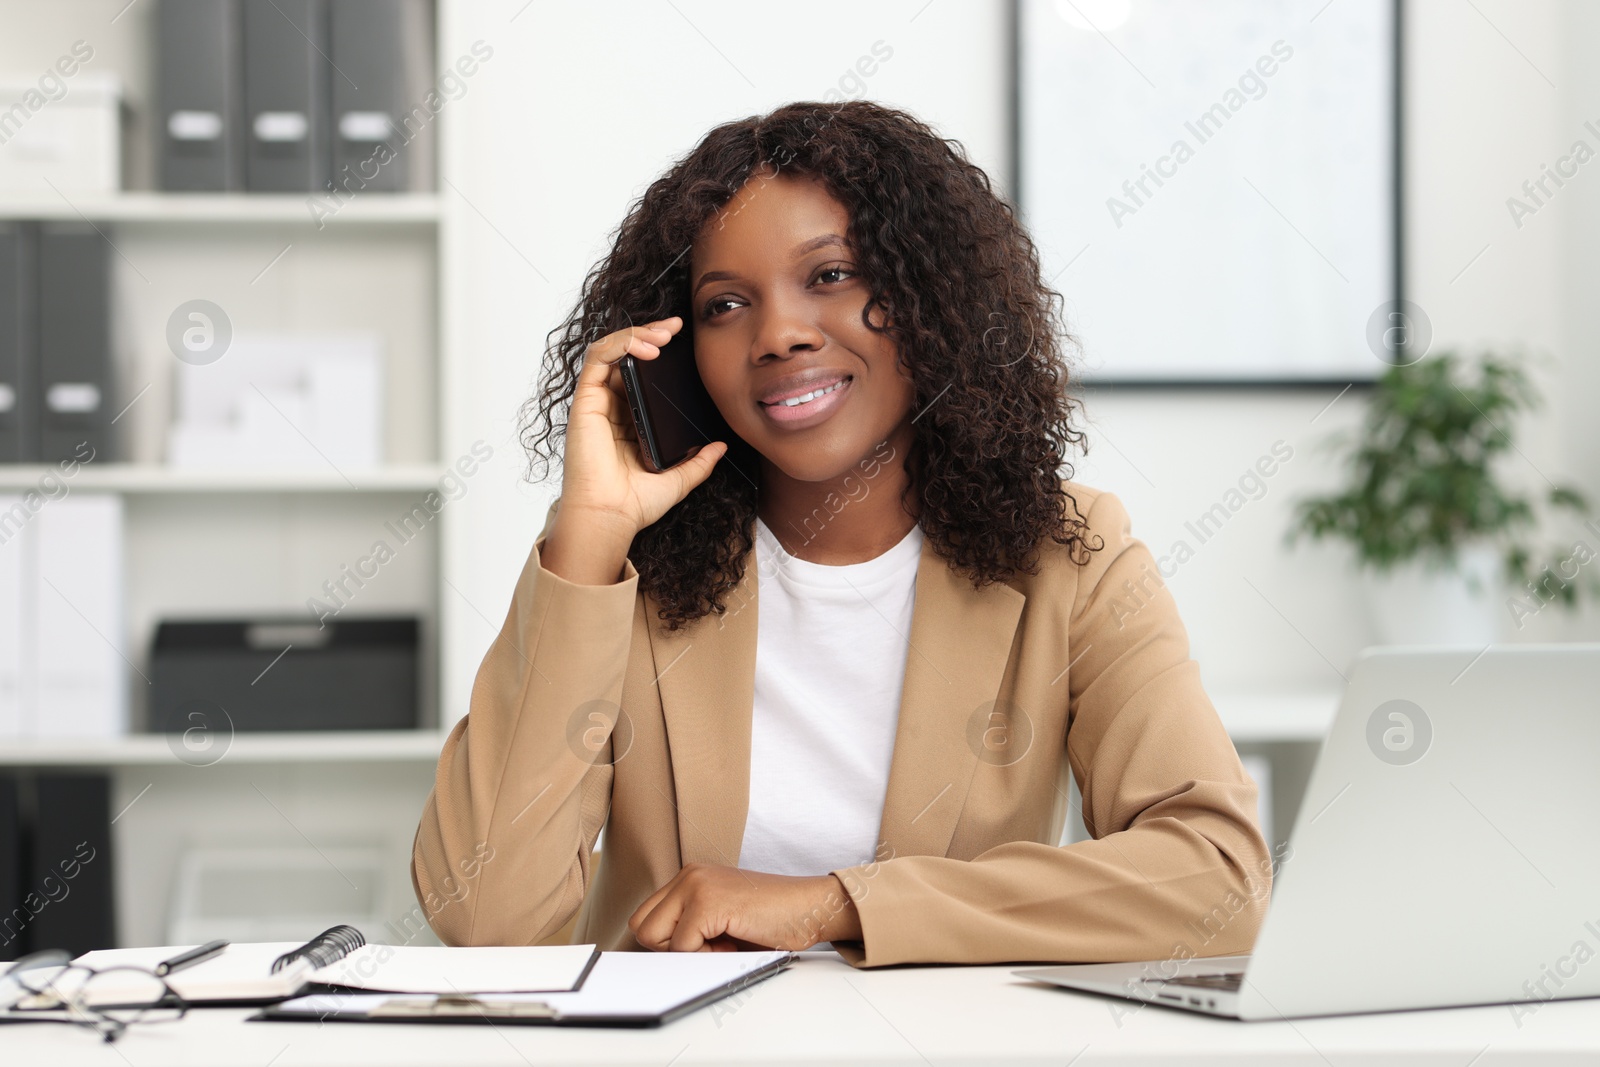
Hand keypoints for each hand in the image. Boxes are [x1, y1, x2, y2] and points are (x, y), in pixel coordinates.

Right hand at [561, 315, 726, 536]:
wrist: (610, 517)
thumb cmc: (635, 503)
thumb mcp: (679, 480)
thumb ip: (699, 463)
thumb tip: (720, 446)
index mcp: (630, 420)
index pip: (642, 373)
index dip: (658, 352)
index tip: (683, 341)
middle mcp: (611, 407)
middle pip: (626, 355)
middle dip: (650, 333)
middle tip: (676, 328)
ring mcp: (596, 402)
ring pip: (610, 350)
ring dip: (636, 334)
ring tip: (663, 336)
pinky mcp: (585, 402)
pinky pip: (596, 359)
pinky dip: (620, 345)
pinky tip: (646, 350)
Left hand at [628, 864, 861, 951]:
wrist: (811, 907)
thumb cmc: (772, 919)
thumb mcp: (720, 920)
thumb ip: (688, 927)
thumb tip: (658, 957)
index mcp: (690, 877)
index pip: (646, 918)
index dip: (670, 944)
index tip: (705, 944)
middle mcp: (689, 875)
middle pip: (642, 927)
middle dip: (672, 949)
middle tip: (711, 945)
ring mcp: (696, 884)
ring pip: (654, 937)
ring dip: (687, 953)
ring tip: (723, 942)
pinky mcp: (707, 901)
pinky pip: (681, 947)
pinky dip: (705, 958)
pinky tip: (733, 943)